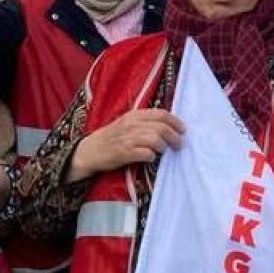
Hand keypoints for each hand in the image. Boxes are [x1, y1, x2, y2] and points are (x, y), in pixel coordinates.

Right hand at [66, 111, 184, 182]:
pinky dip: (152, 156)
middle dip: (174, 137)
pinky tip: (150, 158)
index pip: (161, 114)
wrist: (90, 151)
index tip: (183, 129)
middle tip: (178, 145)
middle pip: (161, 127)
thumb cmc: (112, 138)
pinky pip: (146, 153)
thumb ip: (145, 122)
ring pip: (156, 139)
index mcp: (134, 115)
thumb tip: (169, 126)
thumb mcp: (127, 123)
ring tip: (164, 151)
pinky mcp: (124, 153)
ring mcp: (127, 138)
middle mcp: (131, 124)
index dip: (175, 121)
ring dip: (164, 146)